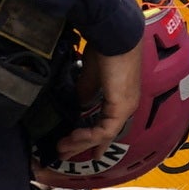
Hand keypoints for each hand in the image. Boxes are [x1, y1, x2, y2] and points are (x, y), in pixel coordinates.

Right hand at [55, 41, 142, 161]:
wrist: (114, 36)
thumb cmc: (105, 49)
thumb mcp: (92, 74)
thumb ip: (86, 92)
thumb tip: (79, 105)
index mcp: (122, 97)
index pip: (109, 124)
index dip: (98, 140)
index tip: (87, 151)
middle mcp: (126, 105)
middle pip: (105, 134)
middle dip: (82, 146)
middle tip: (63, 153)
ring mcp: (125, 107)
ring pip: (103, 135)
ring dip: (80, 143)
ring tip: (62, 148)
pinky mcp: (121, 107)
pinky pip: (104, 130)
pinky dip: (88, 136)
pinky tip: (73, 137)